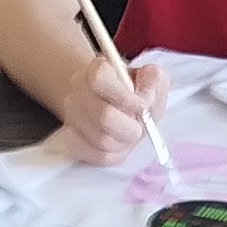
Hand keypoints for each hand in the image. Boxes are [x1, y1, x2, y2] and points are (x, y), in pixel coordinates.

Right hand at [61, 52, 171, 166]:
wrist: (117, 109)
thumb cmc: (136, 94)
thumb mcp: (151, 78)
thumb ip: (155, 79)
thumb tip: (147, 97)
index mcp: (97, 70)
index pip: (100, 80)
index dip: (125, 98)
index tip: (143, 106)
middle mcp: (79, 91)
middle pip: (104, 116)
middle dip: (130, 128)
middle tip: (140, 128)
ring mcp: (72, 117)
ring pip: (102, 140)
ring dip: (124, 143)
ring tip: (129, 135)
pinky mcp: (72, 141)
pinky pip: (97, 156)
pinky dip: (116, 155)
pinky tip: (120, 146)